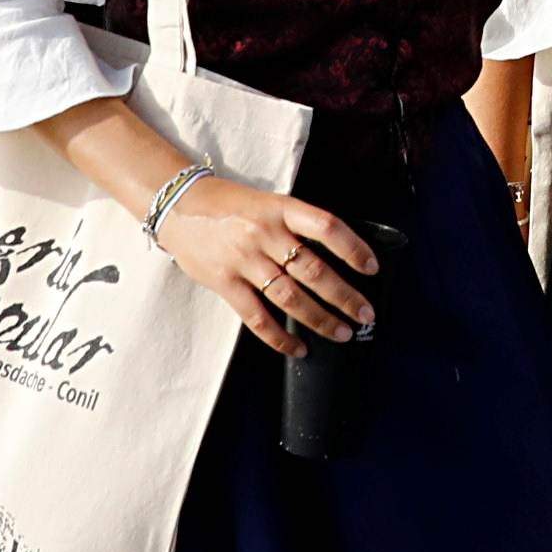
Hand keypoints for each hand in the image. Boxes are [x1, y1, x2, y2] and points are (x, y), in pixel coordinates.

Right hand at [154, 176, 380, 354]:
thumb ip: (296, 226)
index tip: (372, 268)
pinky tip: (298, 347)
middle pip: (313, 270)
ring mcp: (244, 260)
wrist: (179, 207)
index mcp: (280, 209)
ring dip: (320, 319)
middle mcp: (264, 234)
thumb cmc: (230, 206)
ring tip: (342, 332)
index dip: (353, 248)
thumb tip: (334, 255)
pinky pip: (257, 317)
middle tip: (365, 313)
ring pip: (290, 297)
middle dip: (345, 296)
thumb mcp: (268, 203)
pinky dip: (280, 337)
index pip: (326, 227)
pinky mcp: (225, 283)